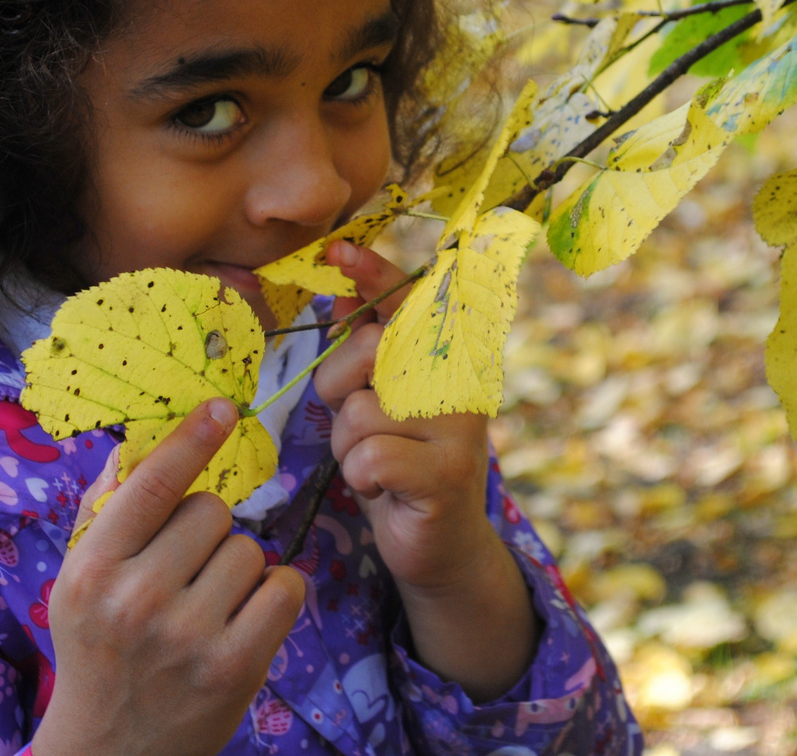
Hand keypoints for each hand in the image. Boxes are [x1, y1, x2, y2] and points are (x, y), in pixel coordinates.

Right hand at [31, 401, 305, 755]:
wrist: (110, 752)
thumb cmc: (98, 651)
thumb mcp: (79, 582)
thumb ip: (106, 511)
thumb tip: (136, 443)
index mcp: (91, 570)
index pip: (150, 486)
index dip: (191, 441)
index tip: (221, 409)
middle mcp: (136, 599)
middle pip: (212, 511)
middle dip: (207, 531)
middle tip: (185, 571)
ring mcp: (188, 635)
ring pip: (250, 549)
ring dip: (239, 568)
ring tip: (208, 604)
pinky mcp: (236, 665)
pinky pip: (284, 586)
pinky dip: (274, 595)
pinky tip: (244, 618)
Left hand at [314, 241, 497, 589]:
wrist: (440, 546)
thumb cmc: (400, 462)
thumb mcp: (375, 399)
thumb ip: (364, 348)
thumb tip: (345, 289)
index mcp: (445, 357)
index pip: (408, 300)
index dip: (373, 272)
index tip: (336, 250)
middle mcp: (461, 381)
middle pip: (367, 352)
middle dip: (339, 388)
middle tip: (360, 424)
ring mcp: (459, 427)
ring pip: (359, 412)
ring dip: (349, 447)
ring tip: (380, 464)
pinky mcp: (446, 473)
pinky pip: (368, 456)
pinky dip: (361, 477)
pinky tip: (385, 488)